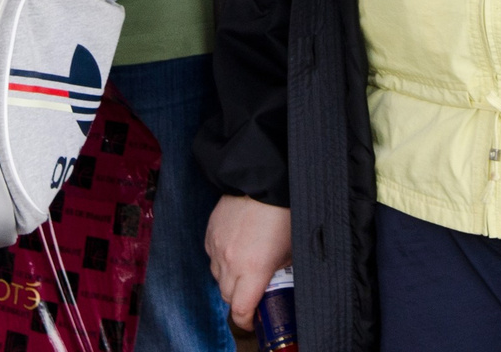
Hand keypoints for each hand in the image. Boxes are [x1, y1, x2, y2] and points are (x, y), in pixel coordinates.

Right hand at [206, 195, 292, 330]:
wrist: (260, 179)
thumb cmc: (282, 213)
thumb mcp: (291, 248)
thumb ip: (282, 271)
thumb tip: (279, 282)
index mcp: (253, 270)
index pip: (241, 310)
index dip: (246, 321)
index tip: (252, 321)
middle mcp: (231, 263)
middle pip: (228, 297)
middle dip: (240, 299)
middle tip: (254, 292)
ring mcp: (217, 248)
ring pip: (218, 277)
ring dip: (230, 279)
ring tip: (246, 265)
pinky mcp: (210, 234)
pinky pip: (212, 257)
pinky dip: (222, 259)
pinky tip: (236, 248)